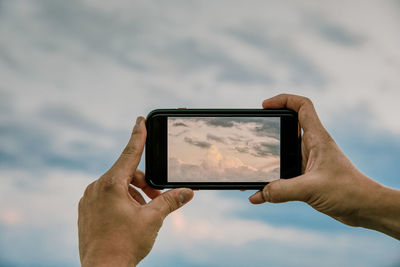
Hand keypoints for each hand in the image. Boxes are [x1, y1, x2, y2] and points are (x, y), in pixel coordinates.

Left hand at [78, 117, 193, 265]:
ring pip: (117, 186)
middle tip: (158, 199)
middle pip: (127, 174)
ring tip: (145, 212)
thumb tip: (189, 192)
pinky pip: (107, 196)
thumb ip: (170, 201)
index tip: (140, 119)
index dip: (138, 135)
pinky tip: (130, 217)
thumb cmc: (125, 245)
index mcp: (111, 185)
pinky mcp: (86, 210)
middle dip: (145, 183)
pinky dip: (122, 200)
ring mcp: (88, 200)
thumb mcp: (152, 220)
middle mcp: (96, 188)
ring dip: (134, 193)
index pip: (129, 153)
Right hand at [249, 94, 399, 239]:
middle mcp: (312, 147)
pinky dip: (271, 185)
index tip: (265, 106)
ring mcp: (309, 162)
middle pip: (288, 127)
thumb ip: (284, 190)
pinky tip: (259, 196)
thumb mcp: (312, 189)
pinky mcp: (307, 178)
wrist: (365, 208)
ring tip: (251, 168)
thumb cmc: (348, 191)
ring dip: (267, 159)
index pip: (302, 106)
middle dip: (269, 129)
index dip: (283, 100)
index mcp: (316, 139)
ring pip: (283, 153)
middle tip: (252, 135)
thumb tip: (260, 193)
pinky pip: (283, 177)